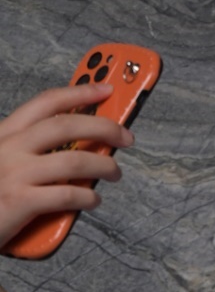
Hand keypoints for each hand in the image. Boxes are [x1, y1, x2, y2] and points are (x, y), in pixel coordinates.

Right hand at [0, 82, 133, 249]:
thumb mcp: (4, 161)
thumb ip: (30, 152)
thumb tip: (75, 149)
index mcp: (5, 134)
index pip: (46, 103)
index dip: (79, 93)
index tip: (106, 89)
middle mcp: (9, 147)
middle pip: (66, 126)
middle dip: (104, 127)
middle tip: (126, 137)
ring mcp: (15, 173)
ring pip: (74, 161)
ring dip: (103, 165)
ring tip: (114, 173)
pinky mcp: (20, 202)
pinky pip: (67, 195)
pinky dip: (88, 197)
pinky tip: (93, 200)